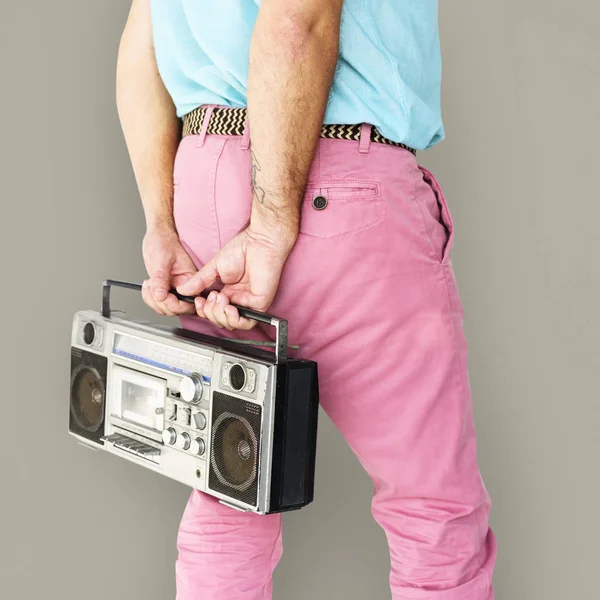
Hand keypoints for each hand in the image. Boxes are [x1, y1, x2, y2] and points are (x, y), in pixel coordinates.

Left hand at [141, 224, 197, 315]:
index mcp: (191, 279)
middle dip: (162, 303)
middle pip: (178, 309)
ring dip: (154, 302)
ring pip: (167, 308)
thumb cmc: (164, 241)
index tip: (164, 296)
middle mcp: (185, 286)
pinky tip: (147, 287)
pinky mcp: (166, 289)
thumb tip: (160, 295)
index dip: (176, 304)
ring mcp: (175, 288)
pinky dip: (150, 299)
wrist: (158, 236)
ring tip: (148, 286)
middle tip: (153, 290)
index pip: (189, 301)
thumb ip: (160, 278)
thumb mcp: (161, 259)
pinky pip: (159, 302)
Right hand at [176, 224, 295, 330]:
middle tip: (211, 297)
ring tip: (219, 299)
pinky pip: (247, 322)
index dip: (203, 310)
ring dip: (220, 315)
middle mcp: (238, 299)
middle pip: (220, 319)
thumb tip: (182, 290)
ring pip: (231, 323)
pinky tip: (229, 307)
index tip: (197, 300)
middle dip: (210, 312)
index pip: (212, 311)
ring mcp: (248, 303)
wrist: (259, 242)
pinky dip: (235, 319)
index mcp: (228, 292)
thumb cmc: (242, 250)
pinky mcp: (260, 304)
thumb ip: (199, 281)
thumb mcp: (214, 267)